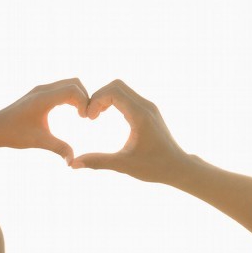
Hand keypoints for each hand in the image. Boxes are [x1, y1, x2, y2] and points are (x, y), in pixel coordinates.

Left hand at [0, 78, 90, 163]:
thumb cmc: (13, 134)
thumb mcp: (38, 141)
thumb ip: (59, 148)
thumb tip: (73, 162)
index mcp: (43, 98)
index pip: (73, 89)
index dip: (84, 101)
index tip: (85, 119)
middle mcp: (43, 90)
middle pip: (74, 83)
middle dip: (85, 97)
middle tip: (87, 117)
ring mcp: (40, 90)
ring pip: (68, 84)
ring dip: (78, 97)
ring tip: (81, 115)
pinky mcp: (39, 94)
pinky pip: (61, 89)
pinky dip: (71, 97)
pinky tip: (72, 112)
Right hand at [71, 79, 189, 183]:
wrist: (178, 167)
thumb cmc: (154, 167)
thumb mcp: (123, 165)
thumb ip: (98, 162)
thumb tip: (73, 164)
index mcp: (140, 116)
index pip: (113, 92)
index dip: (96, 100)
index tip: (89, 119)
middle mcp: (146, 106)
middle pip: (116, 85)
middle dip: (99, 96)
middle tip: (90, 116)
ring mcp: (148, 107)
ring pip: (122, 89)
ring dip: (106, 98)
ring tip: (96, 116)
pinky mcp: (148, 110)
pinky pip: (127, 96)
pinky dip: (113, 101)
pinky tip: (106, 116)